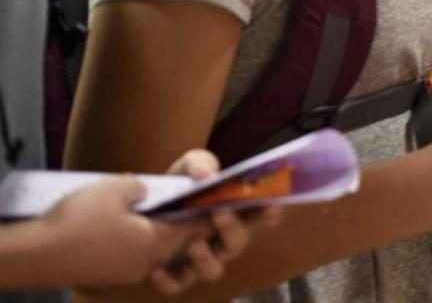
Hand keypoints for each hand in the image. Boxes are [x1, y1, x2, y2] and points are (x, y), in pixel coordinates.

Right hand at [41, 176, 207, 290]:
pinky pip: (134, 259)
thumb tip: (145, 191)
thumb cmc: (77, 221)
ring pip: (155, 252)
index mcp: (156, 242)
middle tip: (189, 203)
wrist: (37, 255)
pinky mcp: (107, 275)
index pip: (195, 229)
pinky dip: (139, 244)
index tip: (217, 201)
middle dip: (187, 225)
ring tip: (157, 214)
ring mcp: (126, 272)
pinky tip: (129, 229)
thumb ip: (139, 187)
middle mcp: (146, 262)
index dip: (207, 214)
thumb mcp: (113, 188)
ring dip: (161, 235)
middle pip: (178, 243)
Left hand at [145, 150, 279, 294]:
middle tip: (220, 212)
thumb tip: (207, 175)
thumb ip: (199, 163)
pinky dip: (169, 281)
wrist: (144, 206)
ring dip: (206, 260)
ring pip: (213, 271)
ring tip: (193, 243)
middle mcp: (221, 239)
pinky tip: (157, 269)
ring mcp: (199, 259)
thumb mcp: (188, 166)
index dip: (269, 213)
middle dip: (232, 229)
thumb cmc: (179, 186)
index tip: (271, 204)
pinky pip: (177, 285)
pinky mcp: (173, 274)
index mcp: (232, 212)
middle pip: (237, 243)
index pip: (259, 216)